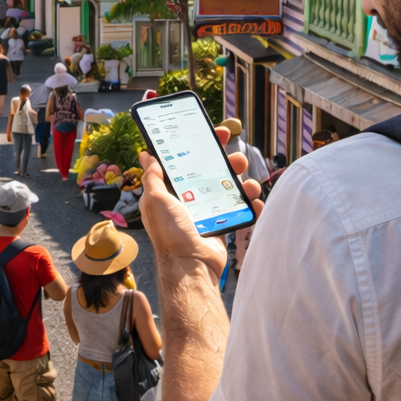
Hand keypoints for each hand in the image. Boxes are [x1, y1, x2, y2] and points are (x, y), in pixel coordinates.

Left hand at [139, 126, 262, 283]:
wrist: (193, 266)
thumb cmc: (171, 234)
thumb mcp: (155, 201)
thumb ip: (152, 178)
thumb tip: (146, 155)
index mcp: (171, 192)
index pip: (186, 162)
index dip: (198, 146)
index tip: (213, 133)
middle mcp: (190, 200)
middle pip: (212, 172)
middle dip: (227, 161)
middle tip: (236, 157)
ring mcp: (209, 212)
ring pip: (230, 188)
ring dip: (243, 182)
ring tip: (248, 183)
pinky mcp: (224, 224)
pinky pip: (241, 209)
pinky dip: (251, 205)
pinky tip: (254, 202)